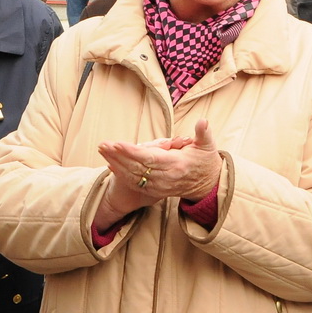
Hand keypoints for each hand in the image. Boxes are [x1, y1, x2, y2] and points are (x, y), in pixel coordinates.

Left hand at [94, 120, 222, 232]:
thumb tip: (203, 121)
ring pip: (133, 175)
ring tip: (103, 151)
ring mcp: (159, 186)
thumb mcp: (208, 146)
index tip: (117, 144)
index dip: (132, 151)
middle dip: (118, 156)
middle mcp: (166, 177)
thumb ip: (204, 133)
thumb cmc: (206, 162)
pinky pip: (135, 183)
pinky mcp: (155, 191)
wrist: (208, 186)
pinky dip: (121, 175)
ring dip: (116, 163)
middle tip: (103, 144)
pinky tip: (110, 165)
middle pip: (136, 167)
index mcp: (176, 165)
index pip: (150, 158)